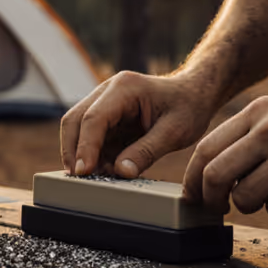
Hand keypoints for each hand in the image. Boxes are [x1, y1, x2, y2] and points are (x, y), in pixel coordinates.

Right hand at [60, 71, 218, 177]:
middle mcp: (109, 92)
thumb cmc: (189, 107)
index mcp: (124, 88)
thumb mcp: (174, 132)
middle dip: (72, 151)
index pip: (93, 118)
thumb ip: (146, 152)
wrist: (195, 94)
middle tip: (79, 179)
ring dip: (81, 155)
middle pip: (75, 120)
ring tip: (95, 179)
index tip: (83, 172)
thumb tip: (120, 172)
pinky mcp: (109, 118)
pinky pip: (92, 138)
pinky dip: (94, 156)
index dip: (85, 147)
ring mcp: (106, 104)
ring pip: (78, 129)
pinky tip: (104, 172)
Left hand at [182, 96, 267, 218]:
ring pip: (245, 198)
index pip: (205, 148)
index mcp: (259, 111)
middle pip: (215, 175)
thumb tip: (205, 174)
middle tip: (218, 208)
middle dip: (211, 199)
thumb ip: (246, 136)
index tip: (194, 195)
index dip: (193, 179)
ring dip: (253, 205)